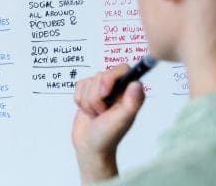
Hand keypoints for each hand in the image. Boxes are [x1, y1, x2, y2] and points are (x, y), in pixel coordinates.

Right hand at [72, 64, 145, 184]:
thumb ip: (131, 102)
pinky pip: (79, 85)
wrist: (89, 146)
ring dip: (88, 101)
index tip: (105, 94)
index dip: (110, 78)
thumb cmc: (107, 136)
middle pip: (102, 74)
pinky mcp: (88, 91)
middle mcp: (118, 88)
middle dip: (96, 96)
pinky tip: (88, 111)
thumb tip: (136, 83)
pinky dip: (80, 100)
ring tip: (96, 114)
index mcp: (130, 92)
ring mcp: (103, 89)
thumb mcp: (122, 120)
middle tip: (101, 112)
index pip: (122, 69)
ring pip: (89, 81)